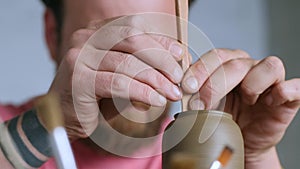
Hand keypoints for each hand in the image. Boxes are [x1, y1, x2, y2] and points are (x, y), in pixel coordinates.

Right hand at [48, 15, 185, 140]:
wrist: (67, 115)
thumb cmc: (97, 94)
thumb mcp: (123, 73)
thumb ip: (143, 63)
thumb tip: (177, 60)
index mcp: (97, 32)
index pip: (135, 27)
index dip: (161, 40)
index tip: (180, 55)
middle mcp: (86, 39)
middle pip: (134, 40)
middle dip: (162, 59)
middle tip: (178, 77)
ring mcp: (79, 57)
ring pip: (128, 63)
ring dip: (156, 80)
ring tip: (172, 93)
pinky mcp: (78, 79)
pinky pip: (119, 83)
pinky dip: (142, 92)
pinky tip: (155, 100)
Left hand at [181, 48, 299, 168]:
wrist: (242, 141)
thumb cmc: (223, 118)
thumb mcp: (204, 104)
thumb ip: (193, 93)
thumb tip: (176, 87)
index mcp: (228, 64)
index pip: (215, 56)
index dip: (200, 70)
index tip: (186, 87)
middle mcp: (250, 67)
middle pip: (234, 64)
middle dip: (214, 86)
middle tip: (200, 106)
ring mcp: (271, 80)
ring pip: (268, 66)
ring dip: (250, 86)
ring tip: (245, 101)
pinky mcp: (288, 97)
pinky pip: (293, 86)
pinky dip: (283, 92)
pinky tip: (268, 102)